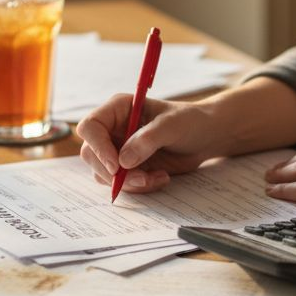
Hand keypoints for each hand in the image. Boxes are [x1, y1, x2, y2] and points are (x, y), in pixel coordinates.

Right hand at [76, 95, 223, 193]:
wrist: (205, 137)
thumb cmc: (190, 121)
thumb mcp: (172, 125)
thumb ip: (147, 140)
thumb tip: (122, 162)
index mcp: (118, 109)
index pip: (90, 126)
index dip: (98, 147)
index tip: (116, 166)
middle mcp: (113, 128)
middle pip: (91, 154)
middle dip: (114, 173)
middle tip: (142, 179)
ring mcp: (118, 149)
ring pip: (104, 173)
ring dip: (128, 182)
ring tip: (156, 177)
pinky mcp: (127, 167)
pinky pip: (120, 183)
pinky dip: (139, 186)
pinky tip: (161, 178)